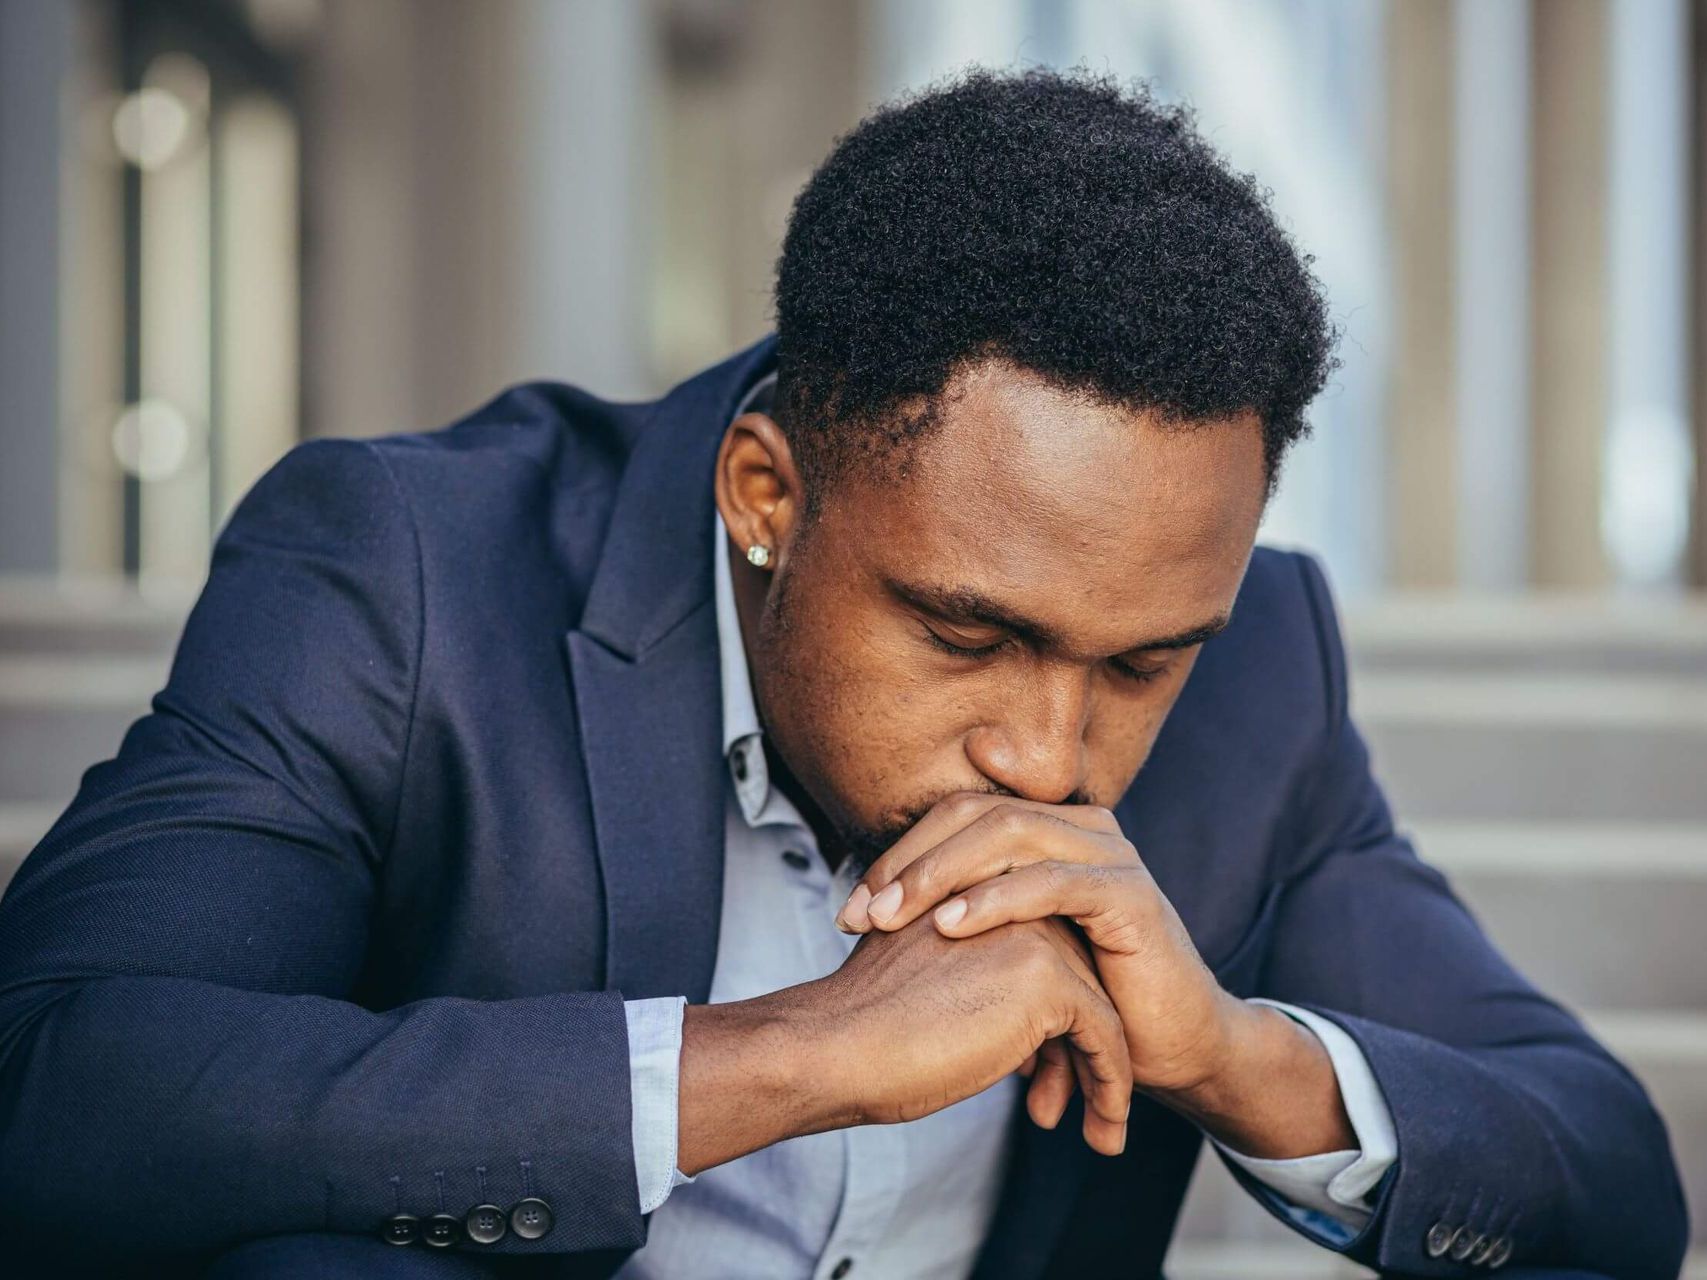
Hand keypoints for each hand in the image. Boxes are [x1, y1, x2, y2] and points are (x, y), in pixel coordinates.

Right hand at [675, 912, 1132, 1174]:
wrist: (832, 1045)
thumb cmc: (858, 1028)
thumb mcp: (923, 983)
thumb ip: (971, 984)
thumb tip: (1021, 1041)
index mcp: (976, 896)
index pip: (1043, 956)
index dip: (1050, 1021)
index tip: (1045, 1075)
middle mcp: (1011, 903)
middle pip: (1077, 978)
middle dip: (1080, 1048)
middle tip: (1075, 1104)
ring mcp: (1034, 936)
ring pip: (1098, 1008)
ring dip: (1104, 1073)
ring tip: (1102, 1128)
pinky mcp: (1048, 980)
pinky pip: (1104, 1036)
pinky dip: (1111, 1087)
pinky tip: (1105, 1130)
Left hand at [835, 793, 1356, 1161]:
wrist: (1170, 1046)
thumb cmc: (1083, 998)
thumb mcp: (1012, 949)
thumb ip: (962, 915)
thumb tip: (874, 907)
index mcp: (1049, 830)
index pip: (958, 816)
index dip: (899, 853)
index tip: (849, 906)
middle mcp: (1079, 829)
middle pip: (976, 815)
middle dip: (908, 862)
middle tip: (858, 911)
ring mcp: (1110, 855)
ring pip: (1008, 837)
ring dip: (939, 875)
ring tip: (890, 915)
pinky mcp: (1130, 895)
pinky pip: (1053, 883)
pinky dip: (996, 900)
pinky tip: (950, 925)